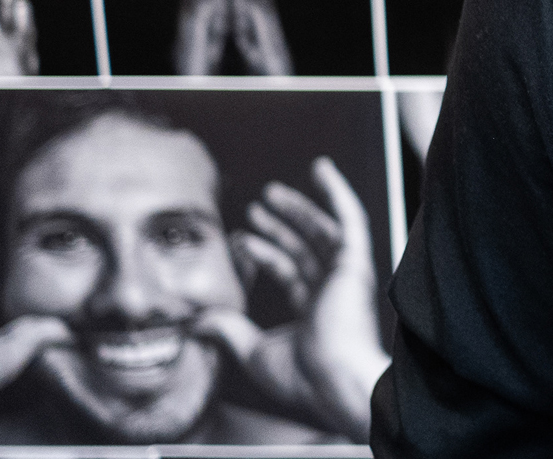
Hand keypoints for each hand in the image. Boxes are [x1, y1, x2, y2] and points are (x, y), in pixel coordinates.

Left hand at [199, 159, 387, 440]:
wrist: (334, 380)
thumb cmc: (302, 377)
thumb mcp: (253, 351)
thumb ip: (229, 331)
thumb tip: (197, 321)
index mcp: (314, 311)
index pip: (287, 272)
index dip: (263, 254)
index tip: (239, 240)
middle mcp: (331, 290)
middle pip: (302, 248)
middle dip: (278, 227)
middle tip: (254, 208)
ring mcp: (345, 275)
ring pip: (321, 230)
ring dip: (297, 208)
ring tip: (271, 193)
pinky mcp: (355, 262)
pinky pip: (349, 218)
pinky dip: (337, 192)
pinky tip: (321, 171)